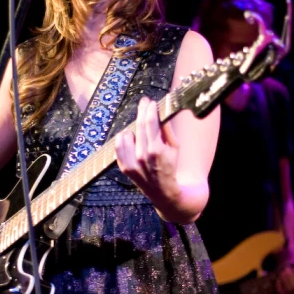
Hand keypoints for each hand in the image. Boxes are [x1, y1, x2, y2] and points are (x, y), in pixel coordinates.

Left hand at [114, 97, 180, 214]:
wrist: (164, 191)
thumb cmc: (170, 166)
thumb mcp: (174, 147)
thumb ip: (167, 130)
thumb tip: (161, 112)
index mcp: (157, 149)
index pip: (151, 123)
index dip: (150, 109)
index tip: (151, 102)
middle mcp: (142, 155)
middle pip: (139, 126)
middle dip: (142, 111)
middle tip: (144, 102)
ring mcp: (132, 162)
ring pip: (127, 135)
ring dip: (133, 126)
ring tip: (139, 125)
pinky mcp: (125, 168)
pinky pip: (119, 147)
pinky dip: (123, 139)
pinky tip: (128, 136)